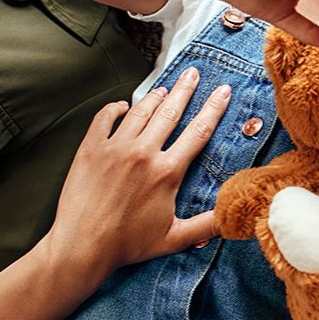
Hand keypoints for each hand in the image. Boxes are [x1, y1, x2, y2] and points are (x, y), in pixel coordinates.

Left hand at [45, 66, 229, 284]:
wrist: (82, 246)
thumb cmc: (129, 245)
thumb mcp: (174, 238)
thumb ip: (207, 225)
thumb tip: (236, 216)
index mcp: (167, 171)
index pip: (198, 132)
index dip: (213, 109)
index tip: (223, 91)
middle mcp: (143, 153)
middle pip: (170, 112)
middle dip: (185, 90)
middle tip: (193, 73)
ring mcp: (114, 148)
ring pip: (140, 112)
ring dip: (154, 96)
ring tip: (164, 87)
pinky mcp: (90, 149)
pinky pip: (104, 118)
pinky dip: (115, 109)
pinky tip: (122, 106)